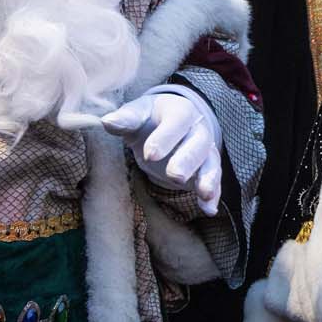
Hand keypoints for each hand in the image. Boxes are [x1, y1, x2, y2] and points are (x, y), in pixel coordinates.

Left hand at [104, 87, 223, 214]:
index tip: (149, 154)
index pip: (177, 122)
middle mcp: (197, 129)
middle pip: (197, 144)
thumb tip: (107, 122)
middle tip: (175, 176)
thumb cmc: (150, 119)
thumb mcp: (138, 114)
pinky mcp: (208, 168)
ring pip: (211, 163)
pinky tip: (209, 209)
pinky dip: (213, 195)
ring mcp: (206, 150)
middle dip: (187, 161)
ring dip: (208, 179)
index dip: (165, 137)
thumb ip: (126, 119)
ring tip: (203, 194)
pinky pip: (214, 181)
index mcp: (180, 111)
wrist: (168, 121)